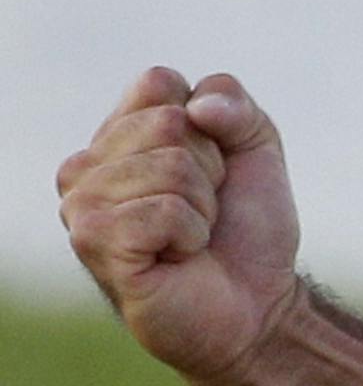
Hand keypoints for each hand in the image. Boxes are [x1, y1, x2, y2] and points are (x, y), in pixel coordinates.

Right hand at [57, 67, 303, 385]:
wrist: (257, 303)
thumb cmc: (246, 226)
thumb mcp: (257, 145)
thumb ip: (234, 104)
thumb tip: (196, 107)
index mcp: (118, 134)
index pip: (158, 82)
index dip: (209, 121)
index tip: (213, 165)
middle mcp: (86, 166)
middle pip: (170, 122)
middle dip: (210, 166)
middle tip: (204, 209)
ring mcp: (82, 205)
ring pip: (171, 164)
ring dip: (203, 204)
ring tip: (190, 236)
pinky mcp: (92, 243)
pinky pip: (164, 209)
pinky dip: (191, 232)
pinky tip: (178, 257)